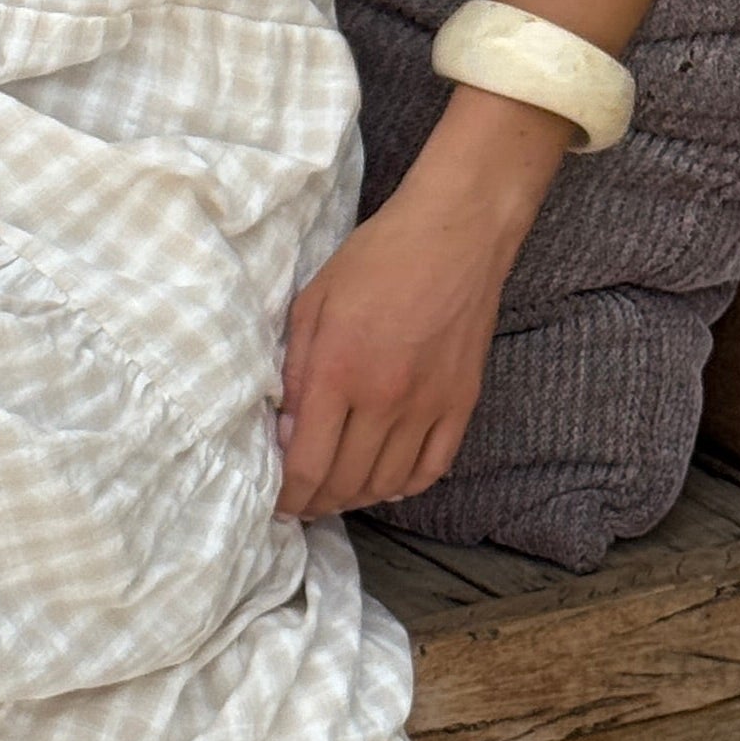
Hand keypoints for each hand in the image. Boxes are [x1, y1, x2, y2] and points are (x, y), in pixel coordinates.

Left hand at [273, 187, 511, 524]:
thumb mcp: (312, 305)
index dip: (289, 497)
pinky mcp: (462, 403)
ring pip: (388, 482)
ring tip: (336, 494)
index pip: (309, 465)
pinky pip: (432, 467)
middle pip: (347, 482)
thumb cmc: (375, 261)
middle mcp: (385, 399)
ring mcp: (429, 405)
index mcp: (340, 373)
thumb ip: (296, 373)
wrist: (455, 235)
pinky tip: (386, 483)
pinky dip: (405, 485)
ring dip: (357, 498)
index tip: (277, 505)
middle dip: (317, 503)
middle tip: (301, 504)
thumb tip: (286, 435)